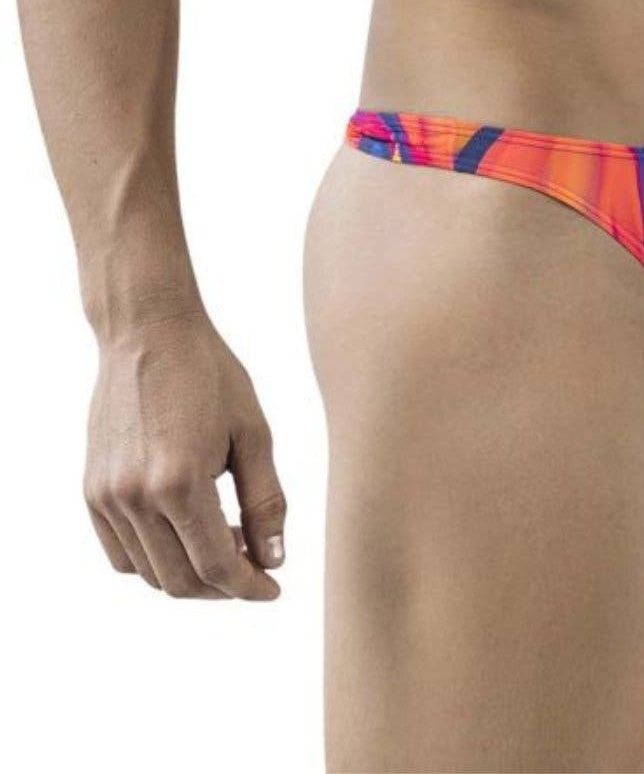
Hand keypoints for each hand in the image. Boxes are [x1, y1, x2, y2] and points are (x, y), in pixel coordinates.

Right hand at [83, 310, 286, 598]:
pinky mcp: (92, 490)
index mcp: (180, 482)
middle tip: (254, 568)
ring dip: (190, 575)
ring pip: (149, 573)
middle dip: (223, 588)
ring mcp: (107, 497)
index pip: (217, 566)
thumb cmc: (209, 373)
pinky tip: (185, 535)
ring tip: (224, 544)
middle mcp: (136, 497)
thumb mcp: (253, 432)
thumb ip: (265, 500)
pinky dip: (154, 561)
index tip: (273, 589)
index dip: (249, 587)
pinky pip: (121, 553)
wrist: (148, 331)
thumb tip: (275, 558)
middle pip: (181, 580)